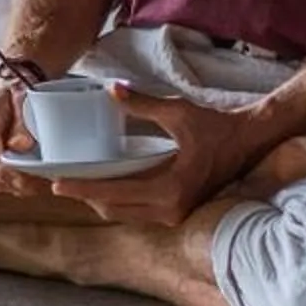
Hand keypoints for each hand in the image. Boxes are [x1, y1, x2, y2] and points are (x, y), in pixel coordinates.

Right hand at [0, 73, 51, 197]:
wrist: (6, 91)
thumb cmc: (16, 91)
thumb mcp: (23, 97)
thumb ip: (22, 122)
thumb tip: (23, 146)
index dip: (11, 172)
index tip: (33, 180)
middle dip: (20, 184)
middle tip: (46, 182)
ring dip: (20, 186)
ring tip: (42, 179)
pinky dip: (16, 183)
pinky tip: (32, 176)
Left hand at [46, 85, 282, 227]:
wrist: (249, 142)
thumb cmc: (215, 126)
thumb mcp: (178, 112)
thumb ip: (142, 104)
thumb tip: (112, 90)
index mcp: (171, 189)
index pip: (114, 193)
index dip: (82, 188)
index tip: (56, 184)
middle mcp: (172, 209)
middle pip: (114, 210)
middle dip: (86, 197)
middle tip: (60, 182)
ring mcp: (176, 214)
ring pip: (126, 214)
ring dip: (101, 201)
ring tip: (76, 183)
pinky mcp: (178, 212)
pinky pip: (139, 212)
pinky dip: (119, 201)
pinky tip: (104, 186)